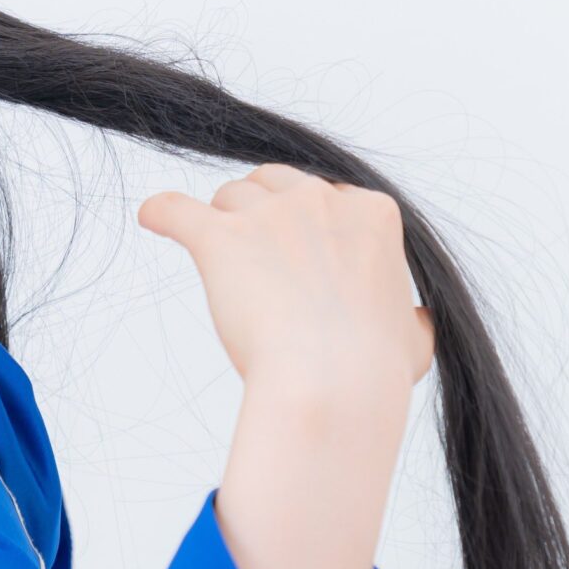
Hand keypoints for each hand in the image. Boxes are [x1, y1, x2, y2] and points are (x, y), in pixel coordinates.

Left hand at [137, 163, 434, 407]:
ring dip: (223, 221)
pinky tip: (152, 217)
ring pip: (230, 196)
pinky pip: (177, 209)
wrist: (332, 384)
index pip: (328, 194)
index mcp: (372, 213)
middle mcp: (322, 200)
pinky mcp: (222, 238)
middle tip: (256, 257)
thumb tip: (416, 321)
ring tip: (221, 265)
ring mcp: (271, 214)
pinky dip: (162, 212)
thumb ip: (412, 321)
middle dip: (263, 211)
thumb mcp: (414, 342)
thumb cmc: (373, 371)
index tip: (300, 258)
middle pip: (275, 183)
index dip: (308, 226)